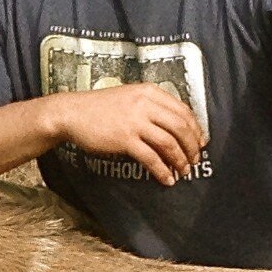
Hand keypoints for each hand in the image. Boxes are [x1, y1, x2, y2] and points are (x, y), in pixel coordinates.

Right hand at [46, 83, 205, 184]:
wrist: (71, 113)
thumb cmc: (99, 107)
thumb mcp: (129, 97)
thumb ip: (151, 106)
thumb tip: (174, 127)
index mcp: (150, 91)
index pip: (183, 110)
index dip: (196, 129)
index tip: (200, 142)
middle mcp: (145, 103)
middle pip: (180, 127)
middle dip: (192, 147)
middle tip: (195, 160)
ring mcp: (135, 121)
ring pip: (169, 143)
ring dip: (180, 160)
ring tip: (184, 171)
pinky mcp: (124, 139)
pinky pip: (151, 157)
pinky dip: (162, 170)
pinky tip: (166, 179)